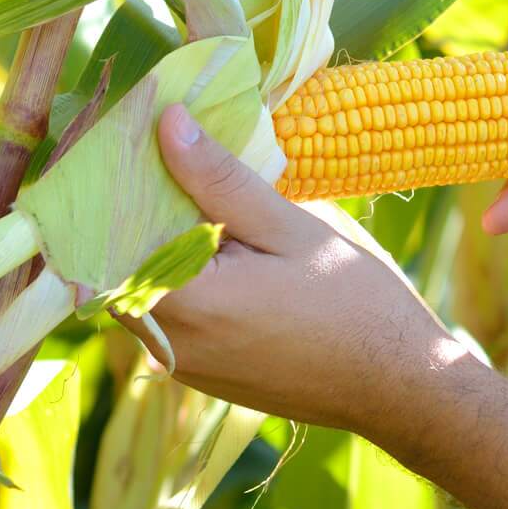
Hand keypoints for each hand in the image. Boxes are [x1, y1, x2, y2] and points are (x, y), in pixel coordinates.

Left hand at [138, 103, 479, 439]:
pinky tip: (228, 254)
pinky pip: (171, 317)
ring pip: (142, 292)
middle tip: (179, 166)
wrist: (400, 385)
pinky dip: (184, 280)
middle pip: (118, 266)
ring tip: (208, 205)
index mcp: (187, 304)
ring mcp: (184, 366)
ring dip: (163, 249)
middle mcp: (169, 344)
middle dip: (139, 215)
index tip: (141, 145)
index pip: (108, 238)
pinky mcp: (203, 375)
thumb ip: (221, 180)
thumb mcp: (292, 229)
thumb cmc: (357, 303)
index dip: (116, 190)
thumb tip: (167, 123)